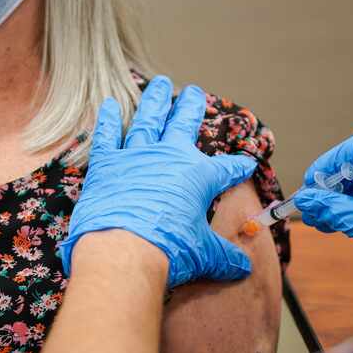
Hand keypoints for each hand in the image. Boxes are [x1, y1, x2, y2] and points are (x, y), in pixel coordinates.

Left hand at [59, 76, 258, 288]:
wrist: (124, 251)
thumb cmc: (169, 249)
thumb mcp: (205, 255)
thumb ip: (224, 257)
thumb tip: (243, 268)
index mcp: (198, 176)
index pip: (225, 169)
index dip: (237, 166)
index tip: (245, 163)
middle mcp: (169, 157)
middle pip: (184, 124)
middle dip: (191, 108)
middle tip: (194, 92)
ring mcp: (136, 156)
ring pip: (148, 120)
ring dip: (155, 101)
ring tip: (160, 84)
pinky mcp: (107, 164)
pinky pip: (107, 136)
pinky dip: (108, 120)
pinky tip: (110, 105)